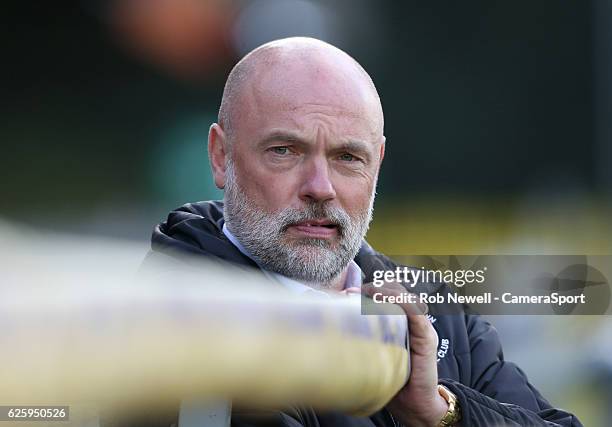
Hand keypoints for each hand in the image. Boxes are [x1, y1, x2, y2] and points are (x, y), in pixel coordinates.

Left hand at [362, 282, 448, 426]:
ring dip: (387, 291)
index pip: (388, 295)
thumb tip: (338, 326)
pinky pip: (418, 315)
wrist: (415, 404)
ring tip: (369, 292)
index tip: (348, 292)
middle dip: (374, 288)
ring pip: (407, 298)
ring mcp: (422, 328)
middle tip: (353, 292)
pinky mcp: (427, 339)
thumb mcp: (375, 353)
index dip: (369, 290)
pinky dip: (405, 303)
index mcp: (401, 322)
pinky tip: (392, 299)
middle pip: (396, 292)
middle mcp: (413, 322)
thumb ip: (366, 337)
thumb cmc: (394, 379)